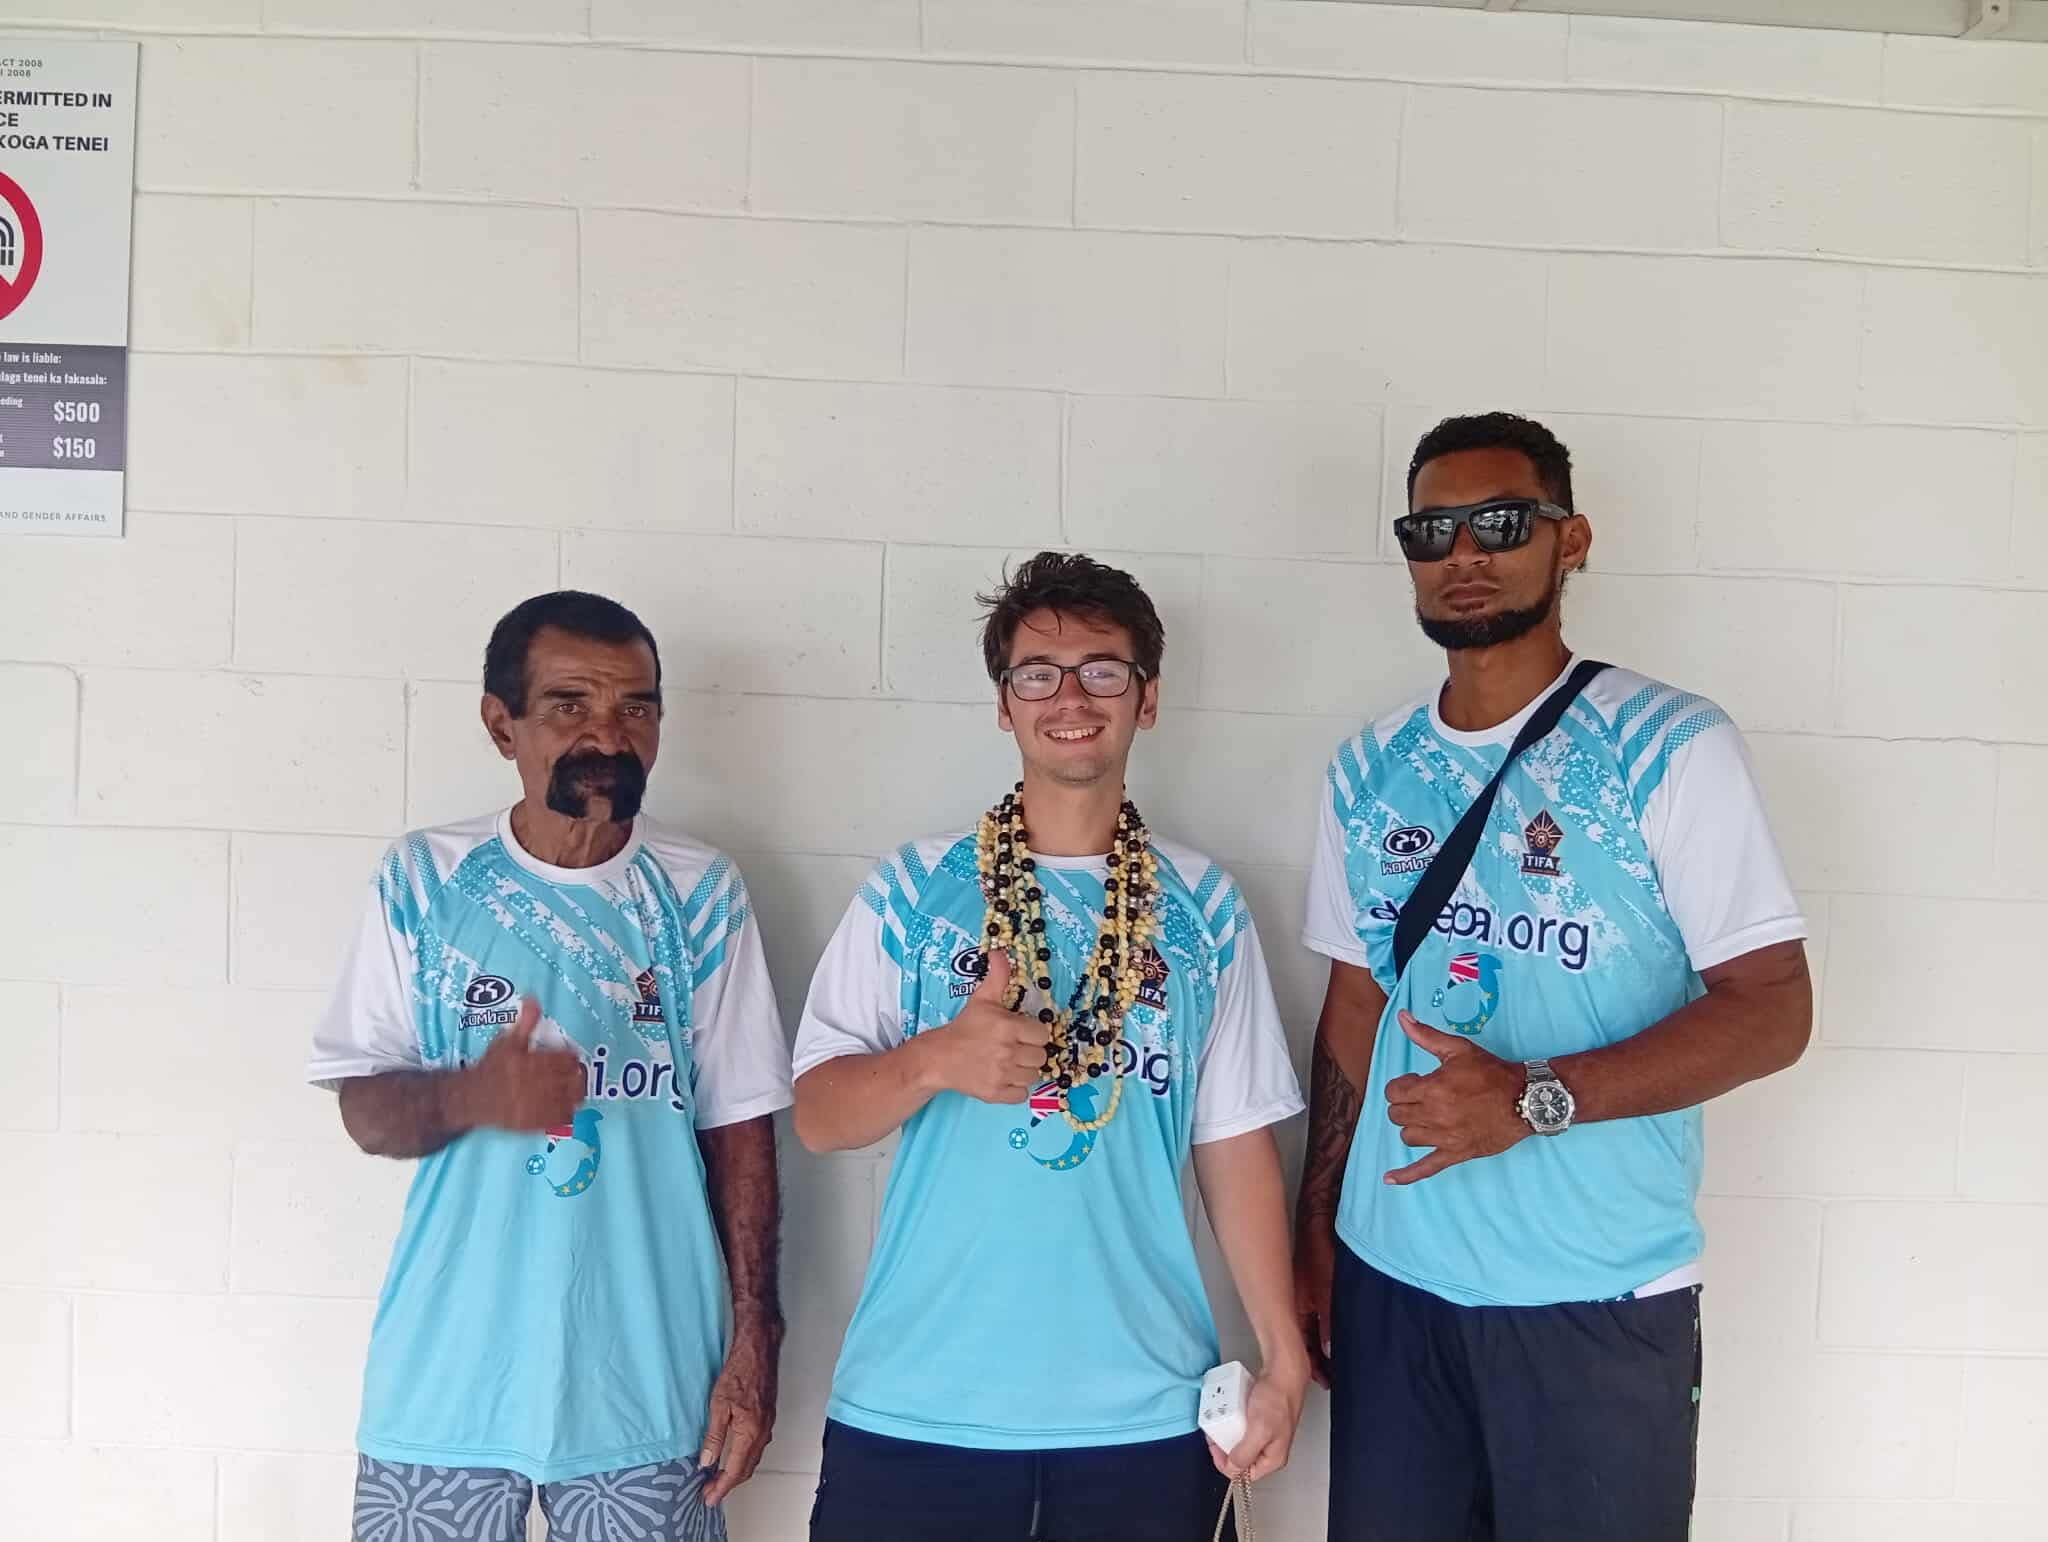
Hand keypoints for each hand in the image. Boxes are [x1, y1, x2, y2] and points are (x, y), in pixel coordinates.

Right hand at [455, 999, 584, 1132]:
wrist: (473, 1097)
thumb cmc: (492, 1067)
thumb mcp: (507, 1041)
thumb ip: (525, 1022)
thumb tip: (533, 997)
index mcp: (532, 1063)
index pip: (568, 1059)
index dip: (571, 1057)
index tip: (569, 1057)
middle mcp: (537, 1085)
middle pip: (574, 1080)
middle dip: (577, 1076)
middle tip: (574, 1073)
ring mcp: (537, 1106)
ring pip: (572, 1100)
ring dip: (576, 1093)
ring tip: (571, 1088)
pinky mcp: (536, 1123)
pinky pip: (563, 1118)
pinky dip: (568, 1111)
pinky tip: (562, 1104)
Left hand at [698, 1319, 780, 1505]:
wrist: (759, 1352)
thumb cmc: (739, 1373)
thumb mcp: (719, 1405)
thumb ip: (714, 1436)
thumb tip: (707, 1462)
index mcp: (750, 1433)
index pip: (735, 1470)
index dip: (722, 1488)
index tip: (710, 1498)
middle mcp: (762, 1433)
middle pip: (746, 1469)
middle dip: (728, 1484)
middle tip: (710, 1492)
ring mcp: (767, 1426)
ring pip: (753, 1459)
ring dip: (737, 1473)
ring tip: (718, 1479)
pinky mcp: (767, 1418)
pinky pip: (756, 1447)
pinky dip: (744, 1459)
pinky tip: (733, 1456)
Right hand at [928, 952, 1045, 1103]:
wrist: (939, 1057)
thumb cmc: (964, 1027)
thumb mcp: (982, 999)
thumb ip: (998, 976)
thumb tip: (999, 951)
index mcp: (1008, 1027)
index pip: (1042, 1034)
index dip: (1033, 1033)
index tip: (1020, 1033)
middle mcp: (1008, 1052)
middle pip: (1040, 1056)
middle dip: (1029, 1052)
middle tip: (1013, 1048)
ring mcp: (1002, 1075)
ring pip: (1033, 1076)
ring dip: (1024, 1070)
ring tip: (1009, 1062)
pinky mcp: (996, 1094)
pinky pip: (1022, 1095)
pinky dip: (1016, 1088)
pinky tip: (1004, 1077)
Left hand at [1207, 1362, 1307, 1483]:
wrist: (1283, 1372)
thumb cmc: (1277, 1398)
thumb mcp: (1259, 1430)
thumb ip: (1245, 1453)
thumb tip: (1232, 1469)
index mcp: (1273, 1459)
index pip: (1244, 1475)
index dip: (1225, 1463)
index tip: (1214, 1447)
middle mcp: (1270, 1449)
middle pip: (1240, 1458)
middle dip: (1224, 1445)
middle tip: (1215, 1431)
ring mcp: (1266, 1434)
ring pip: (1239, 1440)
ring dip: (1227, 1432)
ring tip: (1222, 1419)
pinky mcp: (1261, 1420)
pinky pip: (1242, 1425)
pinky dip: (1233, 1420)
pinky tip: (1230, 1411)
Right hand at [1291, 1219, 1336, 1388]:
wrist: (1321, 1215)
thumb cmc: (1318, 1245)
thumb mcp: (1326, 1287)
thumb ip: (1329, 1320)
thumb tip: (1329, 1351)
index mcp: (1295, 1308)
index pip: (1302, 1346)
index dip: (1314, 1366)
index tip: (1328, 1381)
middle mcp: (1300, 1305)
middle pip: (1309, 1340)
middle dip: (1321, 1359)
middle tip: (1338, 1375)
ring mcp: (1309, 1296)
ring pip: (1317, 1329)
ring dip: (1327, 1344)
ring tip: (1343, 1359)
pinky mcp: (1319, 1287)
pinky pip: (1324, 1315)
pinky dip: (1331, 1328)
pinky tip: (1343, 1333)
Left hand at [1382, 1010, 1527, 1185]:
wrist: (1525, 1099)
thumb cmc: (1491, 1072)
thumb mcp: (1458, 1049)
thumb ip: (1426, 1035)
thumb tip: (1401, 1017)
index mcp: (1432, 1089)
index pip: (1394, 1092)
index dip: (1402, 1085)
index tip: (1417, 1081)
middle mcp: (1434, 1116)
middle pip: (1397, 1115)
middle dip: (1405, 1104)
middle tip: (1423, 1098)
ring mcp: (1444, 1138)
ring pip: (1407, 1137)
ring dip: (1411, 1127)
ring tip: (1426, 1118)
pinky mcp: (1456, 1154)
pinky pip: (1426, 1168)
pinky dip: (1406, 1175)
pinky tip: (1389, 1179)